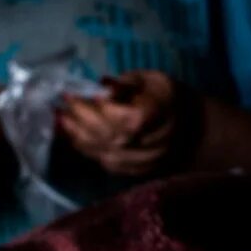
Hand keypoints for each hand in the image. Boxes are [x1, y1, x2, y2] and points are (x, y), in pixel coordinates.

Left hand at [59, 69, 181, 177]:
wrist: (189, 128)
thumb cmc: (164, 97)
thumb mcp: (149, 79)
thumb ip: (125, 84)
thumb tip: (101, 87)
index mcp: (163, 113)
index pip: (133, 119)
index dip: (108, 110)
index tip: (85, 93)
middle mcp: (157, 143)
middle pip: (115, 136)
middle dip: (84, 118)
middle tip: (65, 101)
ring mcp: (146, 161)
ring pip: (107, 152)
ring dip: (79, 135)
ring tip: (61, 117)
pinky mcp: (135, 171)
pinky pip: (106, 162)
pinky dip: (85, 148)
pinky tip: (72, 133)